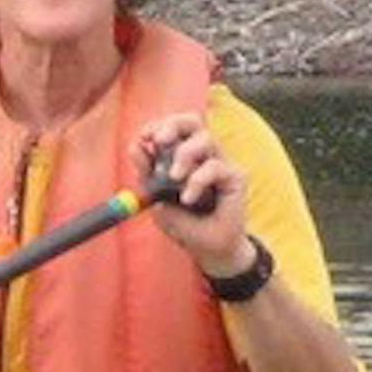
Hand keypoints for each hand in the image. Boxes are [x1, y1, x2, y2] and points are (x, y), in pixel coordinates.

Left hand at [136, 113, 253, 277]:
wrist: (208, 250)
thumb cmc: (184, 223)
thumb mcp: (157, 199)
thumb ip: (147, 173)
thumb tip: (135, 145)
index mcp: (183, 155)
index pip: (173, 127)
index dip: (159, 125)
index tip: (144, 137)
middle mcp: (203, 155)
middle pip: (192, 121)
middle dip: (174, 125)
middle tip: (160, 140)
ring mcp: (221, 163)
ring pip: (206, 139)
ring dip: (185, 153)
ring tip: (174, 177)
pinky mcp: (236, 176)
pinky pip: (216, 166)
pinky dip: (198, 180)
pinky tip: (189, 199)